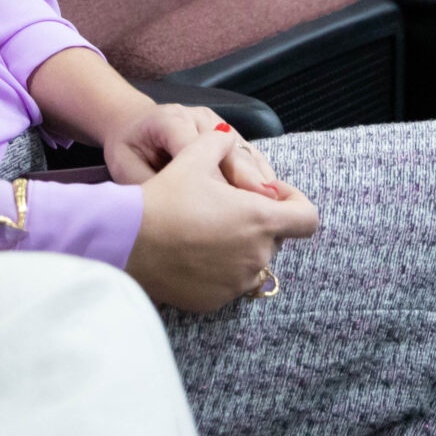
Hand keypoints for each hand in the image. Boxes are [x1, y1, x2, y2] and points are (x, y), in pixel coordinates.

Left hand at [105, 103, 286, 198]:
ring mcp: (218, 124)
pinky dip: (262, 179)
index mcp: (168, 120)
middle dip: (245, 179)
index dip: (211, 176)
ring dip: (260, 181)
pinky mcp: (230, 135)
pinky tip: (272, 202)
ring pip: (246, 152)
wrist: (134, 125)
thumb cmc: (129, 151)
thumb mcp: (125, 168)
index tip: (227, 203)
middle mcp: (198, 118)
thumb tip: (174, 213)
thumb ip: (148, 185)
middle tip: (262, 208)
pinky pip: (251, 157)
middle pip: (229, 147)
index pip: (193, 146)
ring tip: (273, 210)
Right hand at [125, 130, 317, 311]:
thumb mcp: (193, 157)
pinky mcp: (216, 300)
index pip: (308, 218)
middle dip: (260, 222)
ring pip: (252, 262)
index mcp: (260, 220)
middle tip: (227, 206)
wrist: (127, 242)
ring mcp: (237, 282)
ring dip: (240, 246)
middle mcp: (256, 256)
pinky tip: (192, 252)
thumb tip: (228, 135)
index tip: (271, 195)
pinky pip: (229, 282)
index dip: (294, 202)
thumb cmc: (164, 198)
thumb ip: (221, 142)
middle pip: (277, 238)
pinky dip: (220, 268)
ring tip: (206, 228)